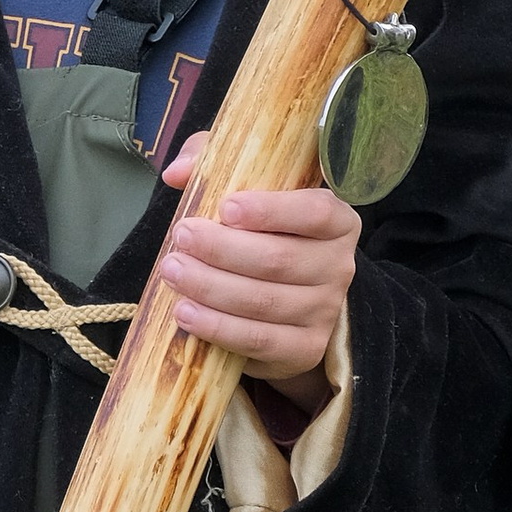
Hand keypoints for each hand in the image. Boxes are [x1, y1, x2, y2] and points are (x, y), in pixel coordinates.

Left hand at [156, 138, 359, 406]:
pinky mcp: (304, 349)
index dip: (272, 210)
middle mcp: (339, 266)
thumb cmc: (264, 232)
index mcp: (337, 221)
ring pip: (263, 301)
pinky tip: (185, 312)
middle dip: (222, 249)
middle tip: (181, 237)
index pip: (316, 212)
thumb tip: (177, 173)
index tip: (226, 207)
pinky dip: (218, 328)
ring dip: (210, 287)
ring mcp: (325, 311)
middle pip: (279, 260)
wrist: (292, 301)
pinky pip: (259, 340)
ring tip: (171, 271)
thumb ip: (214, 162)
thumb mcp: (247, 188)